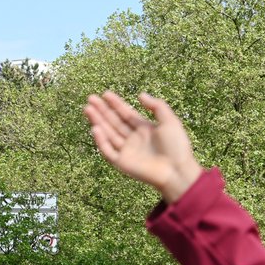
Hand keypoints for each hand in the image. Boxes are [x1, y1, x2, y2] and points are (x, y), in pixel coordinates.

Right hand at [83, 91, 203, 203]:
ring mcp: (126, 150)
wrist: (176, 170)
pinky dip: (101, 141)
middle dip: (102, 111)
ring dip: (97, 121)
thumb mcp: (170, 121)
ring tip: (87, 109)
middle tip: (90, 99)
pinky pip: (108, 150)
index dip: (115, 104)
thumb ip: (157, 106)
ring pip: (108, 133)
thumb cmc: (177, 146)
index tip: (105, 94)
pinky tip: (95, 129)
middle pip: (113, 122)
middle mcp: (132, 138)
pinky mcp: (121, 162)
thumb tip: (140, 95)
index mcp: (144, 128)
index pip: (125, 114)